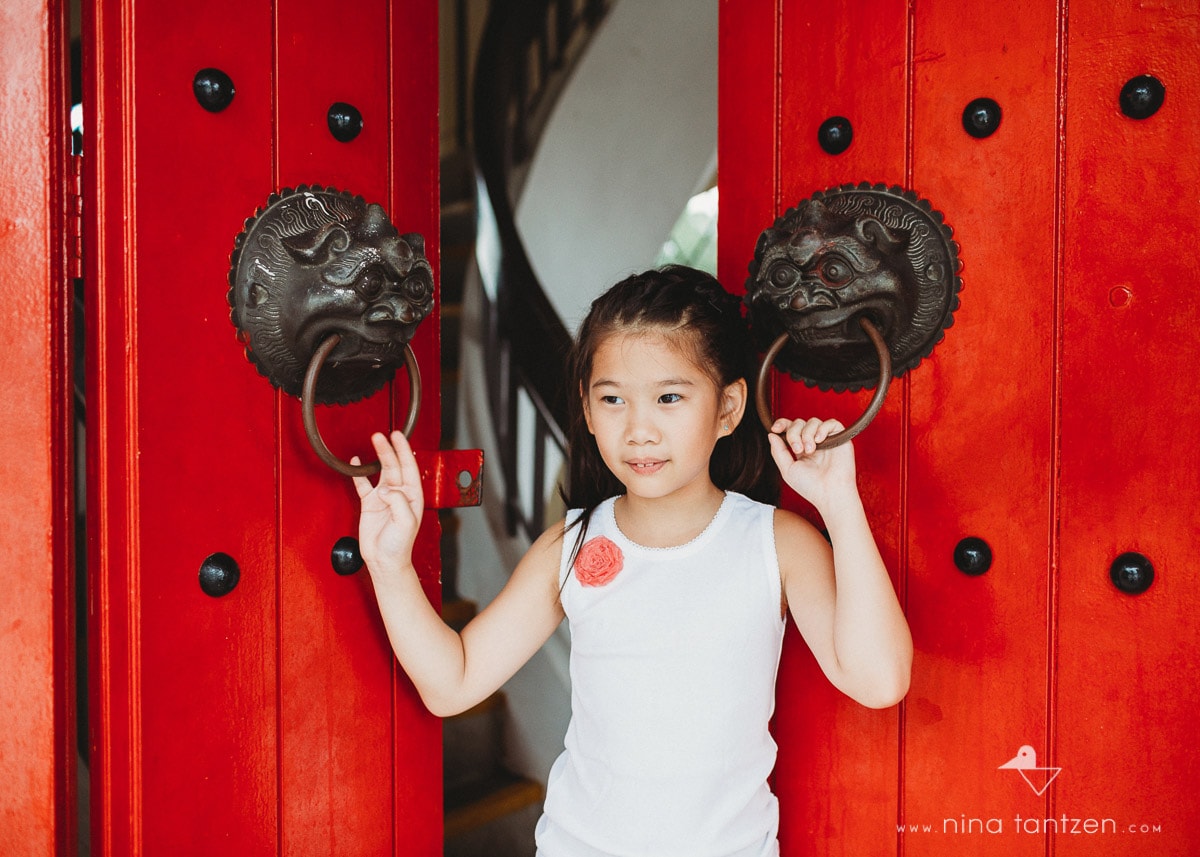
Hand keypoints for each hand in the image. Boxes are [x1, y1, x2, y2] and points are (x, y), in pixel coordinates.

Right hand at [352, 431, 424, 573]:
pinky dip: (359, 473)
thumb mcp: (405, 522)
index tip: (398, 437)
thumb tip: (385, 489)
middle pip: (394, 466)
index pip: (409, 467)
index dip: (404, 451)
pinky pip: (363, 484)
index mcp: (413, 496)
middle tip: (381, 436)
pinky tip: (356, 462)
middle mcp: (399, 494)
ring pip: (380, 471)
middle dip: (388, 450)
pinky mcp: (370, 503)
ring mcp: (384, 497)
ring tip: (374, 441)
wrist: (384, 561)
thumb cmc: (399, 546)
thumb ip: (398, 502)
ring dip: (377, 457)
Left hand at [767, 417, 857, 510]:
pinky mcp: (840, 438)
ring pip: (813, 422)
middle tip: (797, 450)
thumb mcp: (787, 469)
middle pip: (799, 423)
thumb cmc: (810, 486)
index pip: (790, 428)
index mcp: (800, 449)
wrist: (830, 493)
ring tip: (810, 451)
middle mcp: (813, 442)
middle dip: (793, 433)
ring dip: (807, 434)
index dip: (782, 424)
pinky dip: (822, 429)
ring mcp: (827, 440)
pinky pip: (831, 423)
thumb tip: (771, 434)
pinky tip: (819, 441)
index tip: (775, 429)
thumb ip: (778, 451)